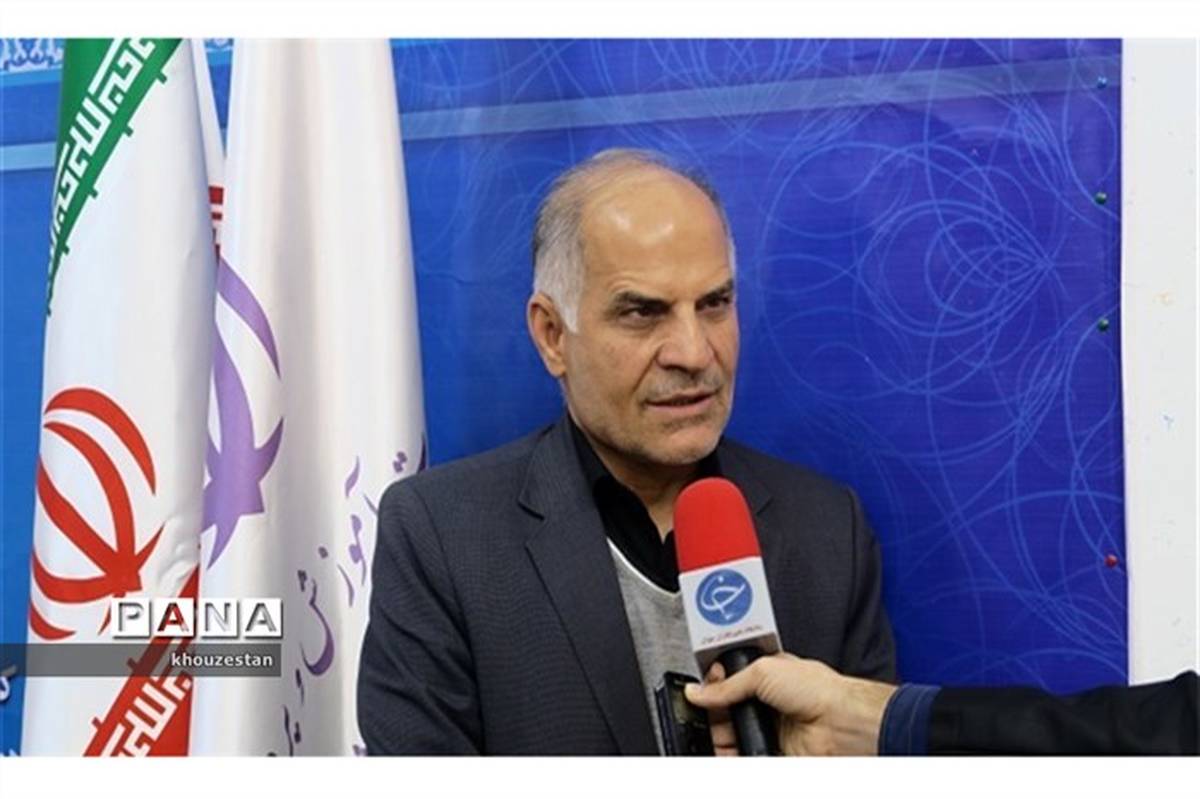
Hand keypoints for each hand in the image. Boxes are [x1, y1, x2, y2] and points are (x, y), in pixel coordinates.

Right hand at [684, 653, 897, 755]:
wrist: (842, 724)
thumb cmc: (819, 689)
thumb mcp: (763, 671)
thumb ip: (727, 684)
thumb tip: (699, 691)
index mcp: (767, 675)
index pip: (729, 679)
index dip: (714, 684)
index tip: (701, 689)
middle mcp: (767, 701)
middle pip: (726, 709)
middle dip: (712, 713)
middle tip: (705, 714)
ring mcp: (769, 728)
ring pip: (732, 736)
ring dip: (720, 737)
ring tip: (717, 736)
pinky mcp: (772, 752)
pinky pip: (744, 756)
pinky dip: (732, 755)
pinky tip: (726, 752)